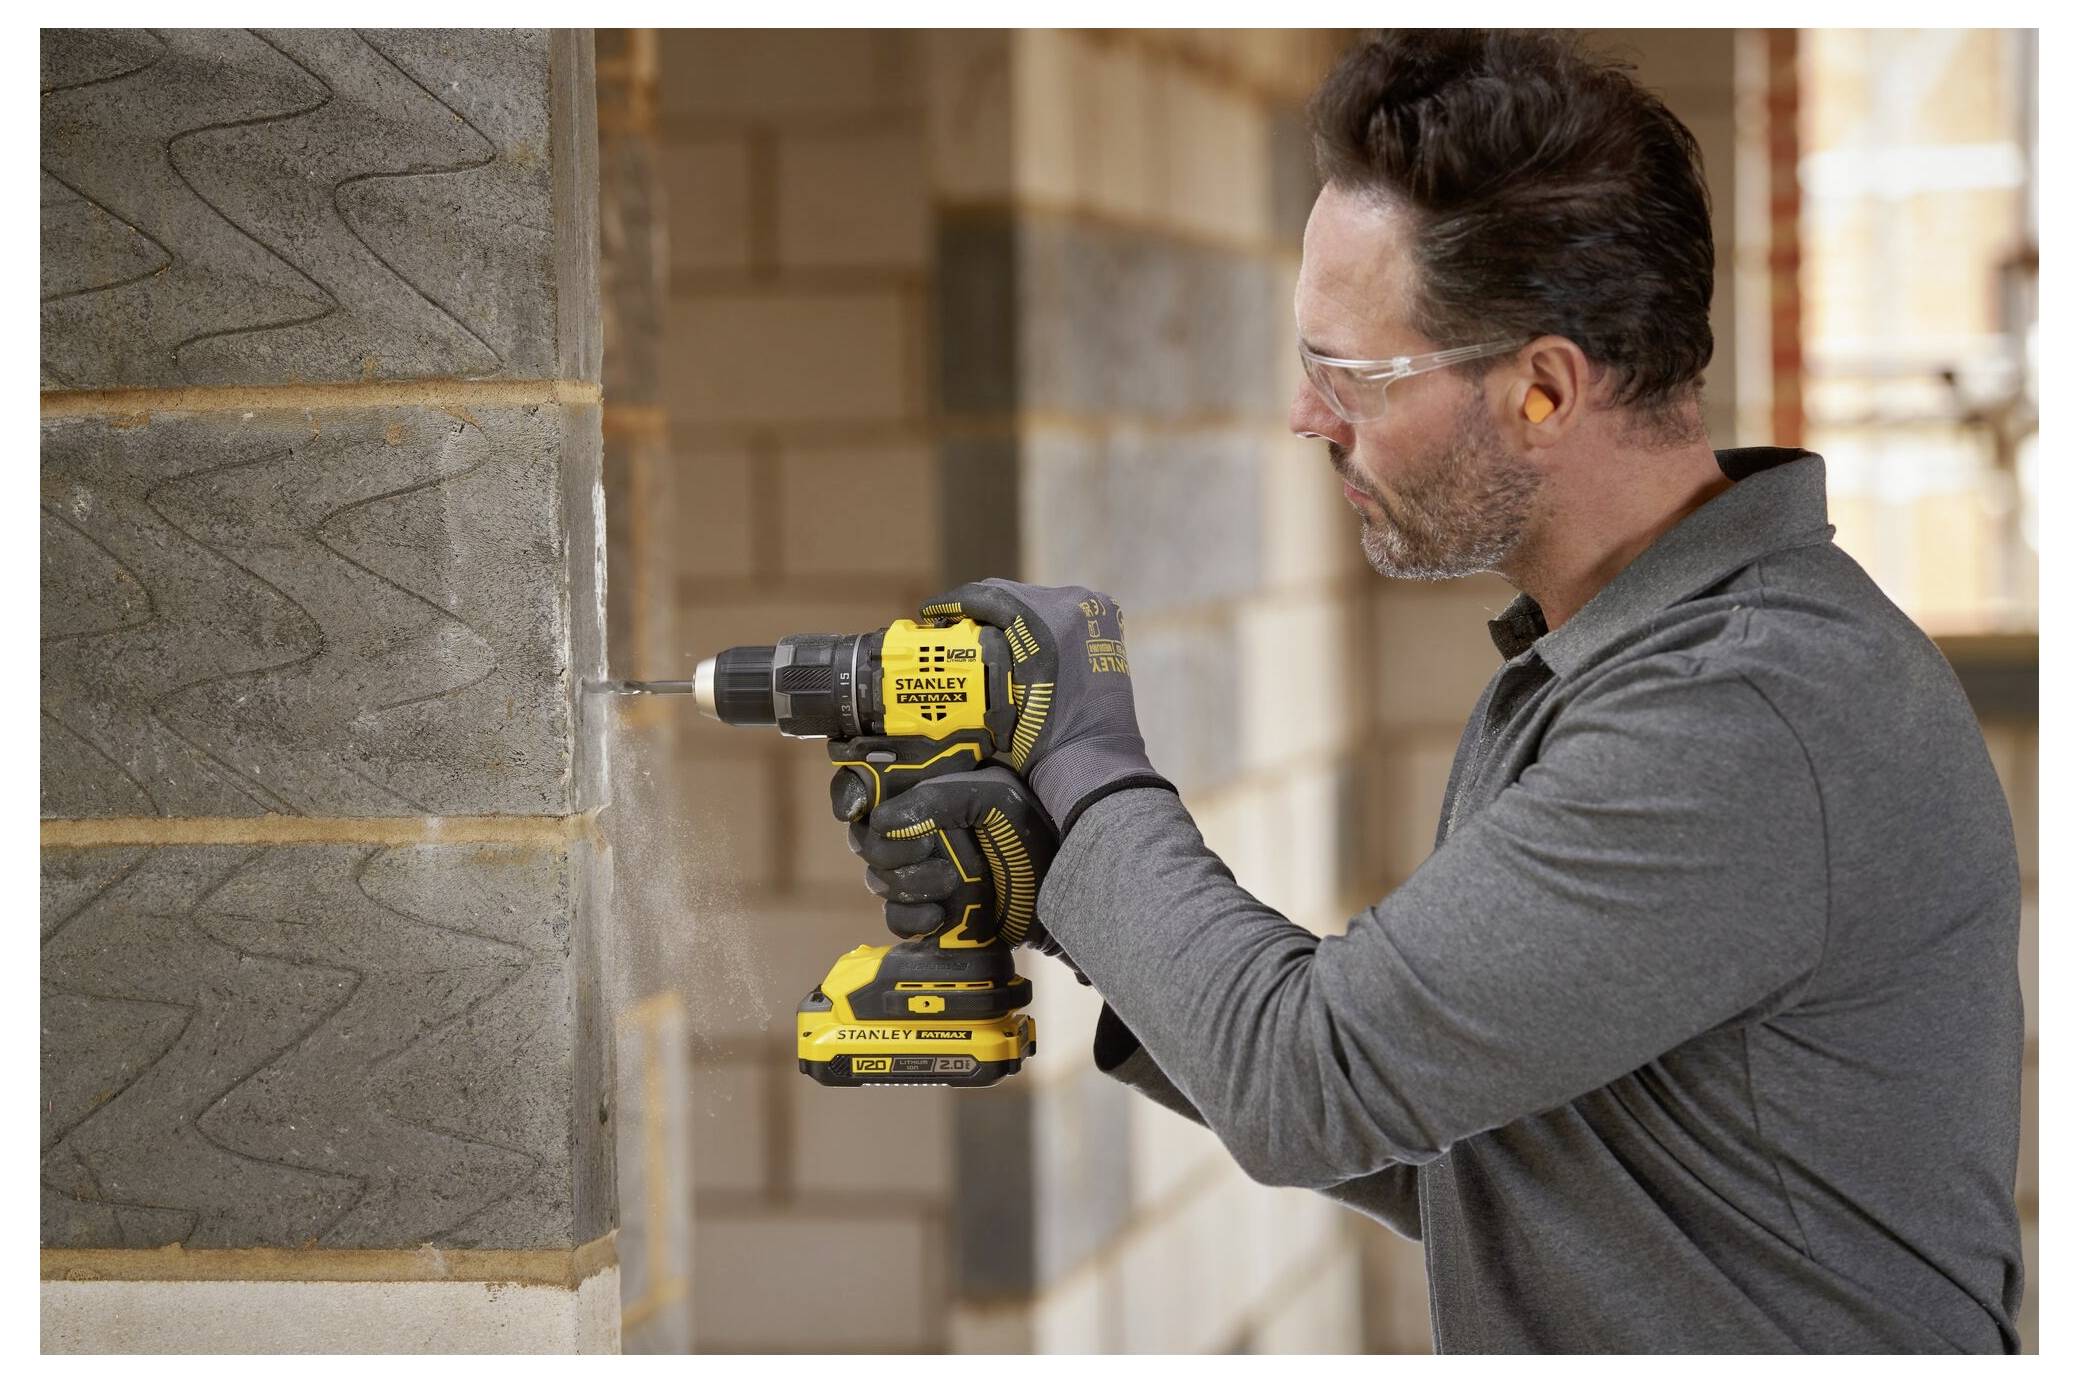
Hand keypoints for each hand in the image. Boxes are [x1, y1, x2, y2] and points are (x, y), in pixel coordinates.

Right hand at [829, 757, 1085, 979]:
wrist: (1070, 892)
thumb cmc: (1040, 834)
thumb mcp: (996, 799)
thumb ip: (940, 798)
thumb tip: (884, 820)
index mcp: (931, 794)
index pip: (870, 788)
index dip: (852, 796)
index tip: (859, 809)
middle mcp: (921, 831)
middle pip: (866, 840)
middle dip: (889, 851)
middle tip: (929, 850)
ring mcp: (924, 871)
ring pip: (878, 880)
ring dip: (906, 885)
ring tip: (949, 885)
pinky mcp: (932, 910)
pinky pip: (895, 917)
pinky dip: (910, 919)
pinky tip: (940, 916)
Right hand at [917, 579, 1174, 831]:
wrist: (1091, 757)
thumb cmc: (1046, 738)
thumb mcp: (1000, 696)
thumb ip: (983, 652)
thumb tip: (957, 632)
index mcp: (1050, 619)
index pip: (990, 595)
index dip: (954, 602)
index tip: (930, 611)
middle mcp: (1075, 605)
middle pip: (1013, 594)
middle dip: (977, 607)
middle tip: (948, 623)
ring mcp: (1092, 612)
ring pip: (1034, 601)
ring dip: (1005, 613)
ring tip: (975, 630)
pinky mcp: (1101, 624)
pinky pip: (1057, 613)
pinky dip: (1032, 621)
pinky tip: (1012, 636)